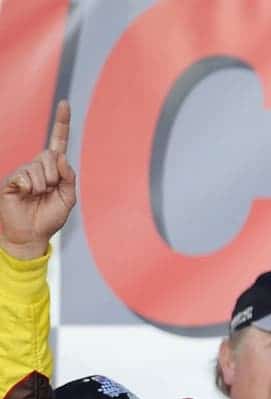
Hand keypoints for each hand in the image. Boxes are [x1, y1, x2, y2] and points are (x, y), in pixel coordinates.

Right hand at [0, 101, 74, 259]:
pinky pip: (25, 176)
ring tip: (37, 196)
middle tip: (49, 190)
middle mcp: (38, 166)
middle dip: (54, 176)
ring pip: (38, 167)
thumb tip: (61, 156)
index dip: (61, 123)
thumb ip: (69, 178)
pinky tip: (25, 195)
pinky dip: (30, 188)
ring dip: (43, 185)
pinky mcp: (12, 179)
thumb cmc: (50, 217)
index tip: (64, 103)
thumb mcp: (68, 199)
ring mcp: (23, 171)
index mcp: (54, 169)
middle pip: (50, 155)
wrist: (32, 234)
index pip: (58, 142)